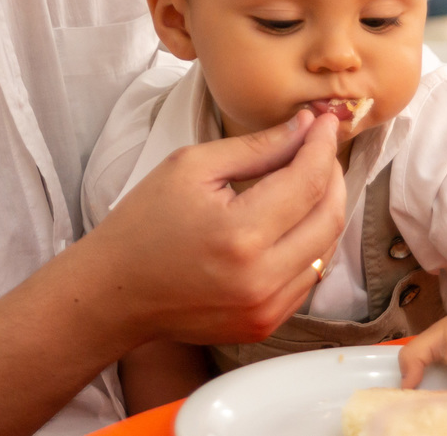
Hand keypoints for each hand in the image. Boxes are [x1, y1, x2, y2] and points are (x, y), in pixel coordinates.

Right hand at [83, 110, 345, 347]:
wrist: (115, 291)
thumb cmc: (144, 222)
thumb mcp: (191, 167)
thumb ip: (256, 147)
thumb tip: (305, 126)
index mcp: (240, 233)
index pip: (307, 182)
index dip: (321, 146)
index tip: (325, 122)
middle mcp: (261, 278)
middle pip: (329, 217)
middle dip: (332, 175)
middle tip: (319, 147)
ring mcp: (266, 308)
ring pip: (326, 249)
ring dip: (325, 209)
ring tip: (307, 179)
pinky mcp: (265, 324)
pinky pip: (308, 278)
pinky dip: (310, 244)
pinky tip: (291, 221)